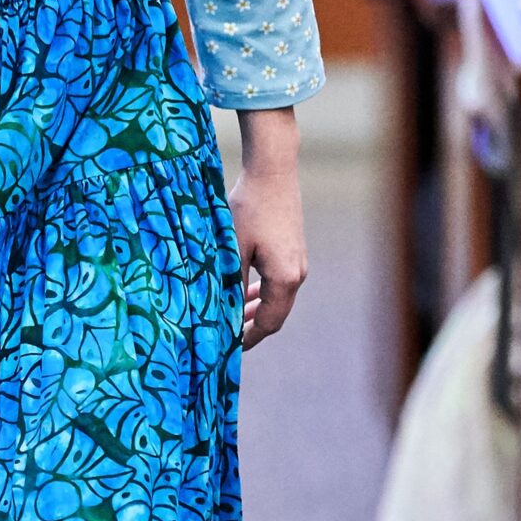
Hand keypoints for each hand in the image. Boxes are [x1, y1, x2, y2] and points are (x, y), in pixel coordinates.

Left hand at [228, 107, 306, 349]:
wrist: (274, 170)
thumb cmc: (250, 207)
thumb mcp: (233, 249)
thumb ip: (231, 283)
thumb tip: (223, 313)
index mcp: (285, 279)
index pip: (268, 323)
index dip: (247, 338)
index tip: (228, 349)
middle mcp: (297, 273)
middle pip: (275, 313)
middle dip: (250, 326)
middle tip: (226, 337)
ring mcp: (298, 261)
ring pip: (276, 297)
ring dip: (255, 308)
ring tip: (232, 316)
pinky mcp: (293, 249)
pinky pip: (278, 280)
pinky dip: (261, 290)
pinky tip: (243, 288)